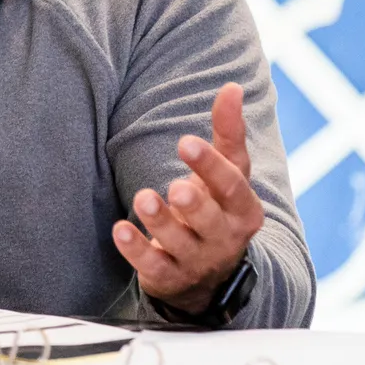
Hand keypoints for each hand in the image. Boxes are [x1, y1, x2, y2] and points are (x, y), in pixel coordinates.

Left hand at [111, 82, 263, 316]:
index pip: (232, 187)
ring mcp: (197, 262)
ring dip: (159, 221)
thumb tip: (232, 87)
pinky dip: (135, 249)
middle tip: (176, 187)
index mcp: (243, 210)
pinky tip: (120, 229)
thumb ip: (229, 132)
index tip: (185, 141)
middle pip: (211, 221)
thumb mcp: (228, 173)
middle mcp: (224, 239)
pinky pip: (152, 266)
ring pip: (179, 244)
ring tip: (143, 198)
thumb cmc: (217, 208)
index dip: (211, 166)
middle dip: (194, 204)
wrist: (210, 274)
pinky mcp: (169, 277)